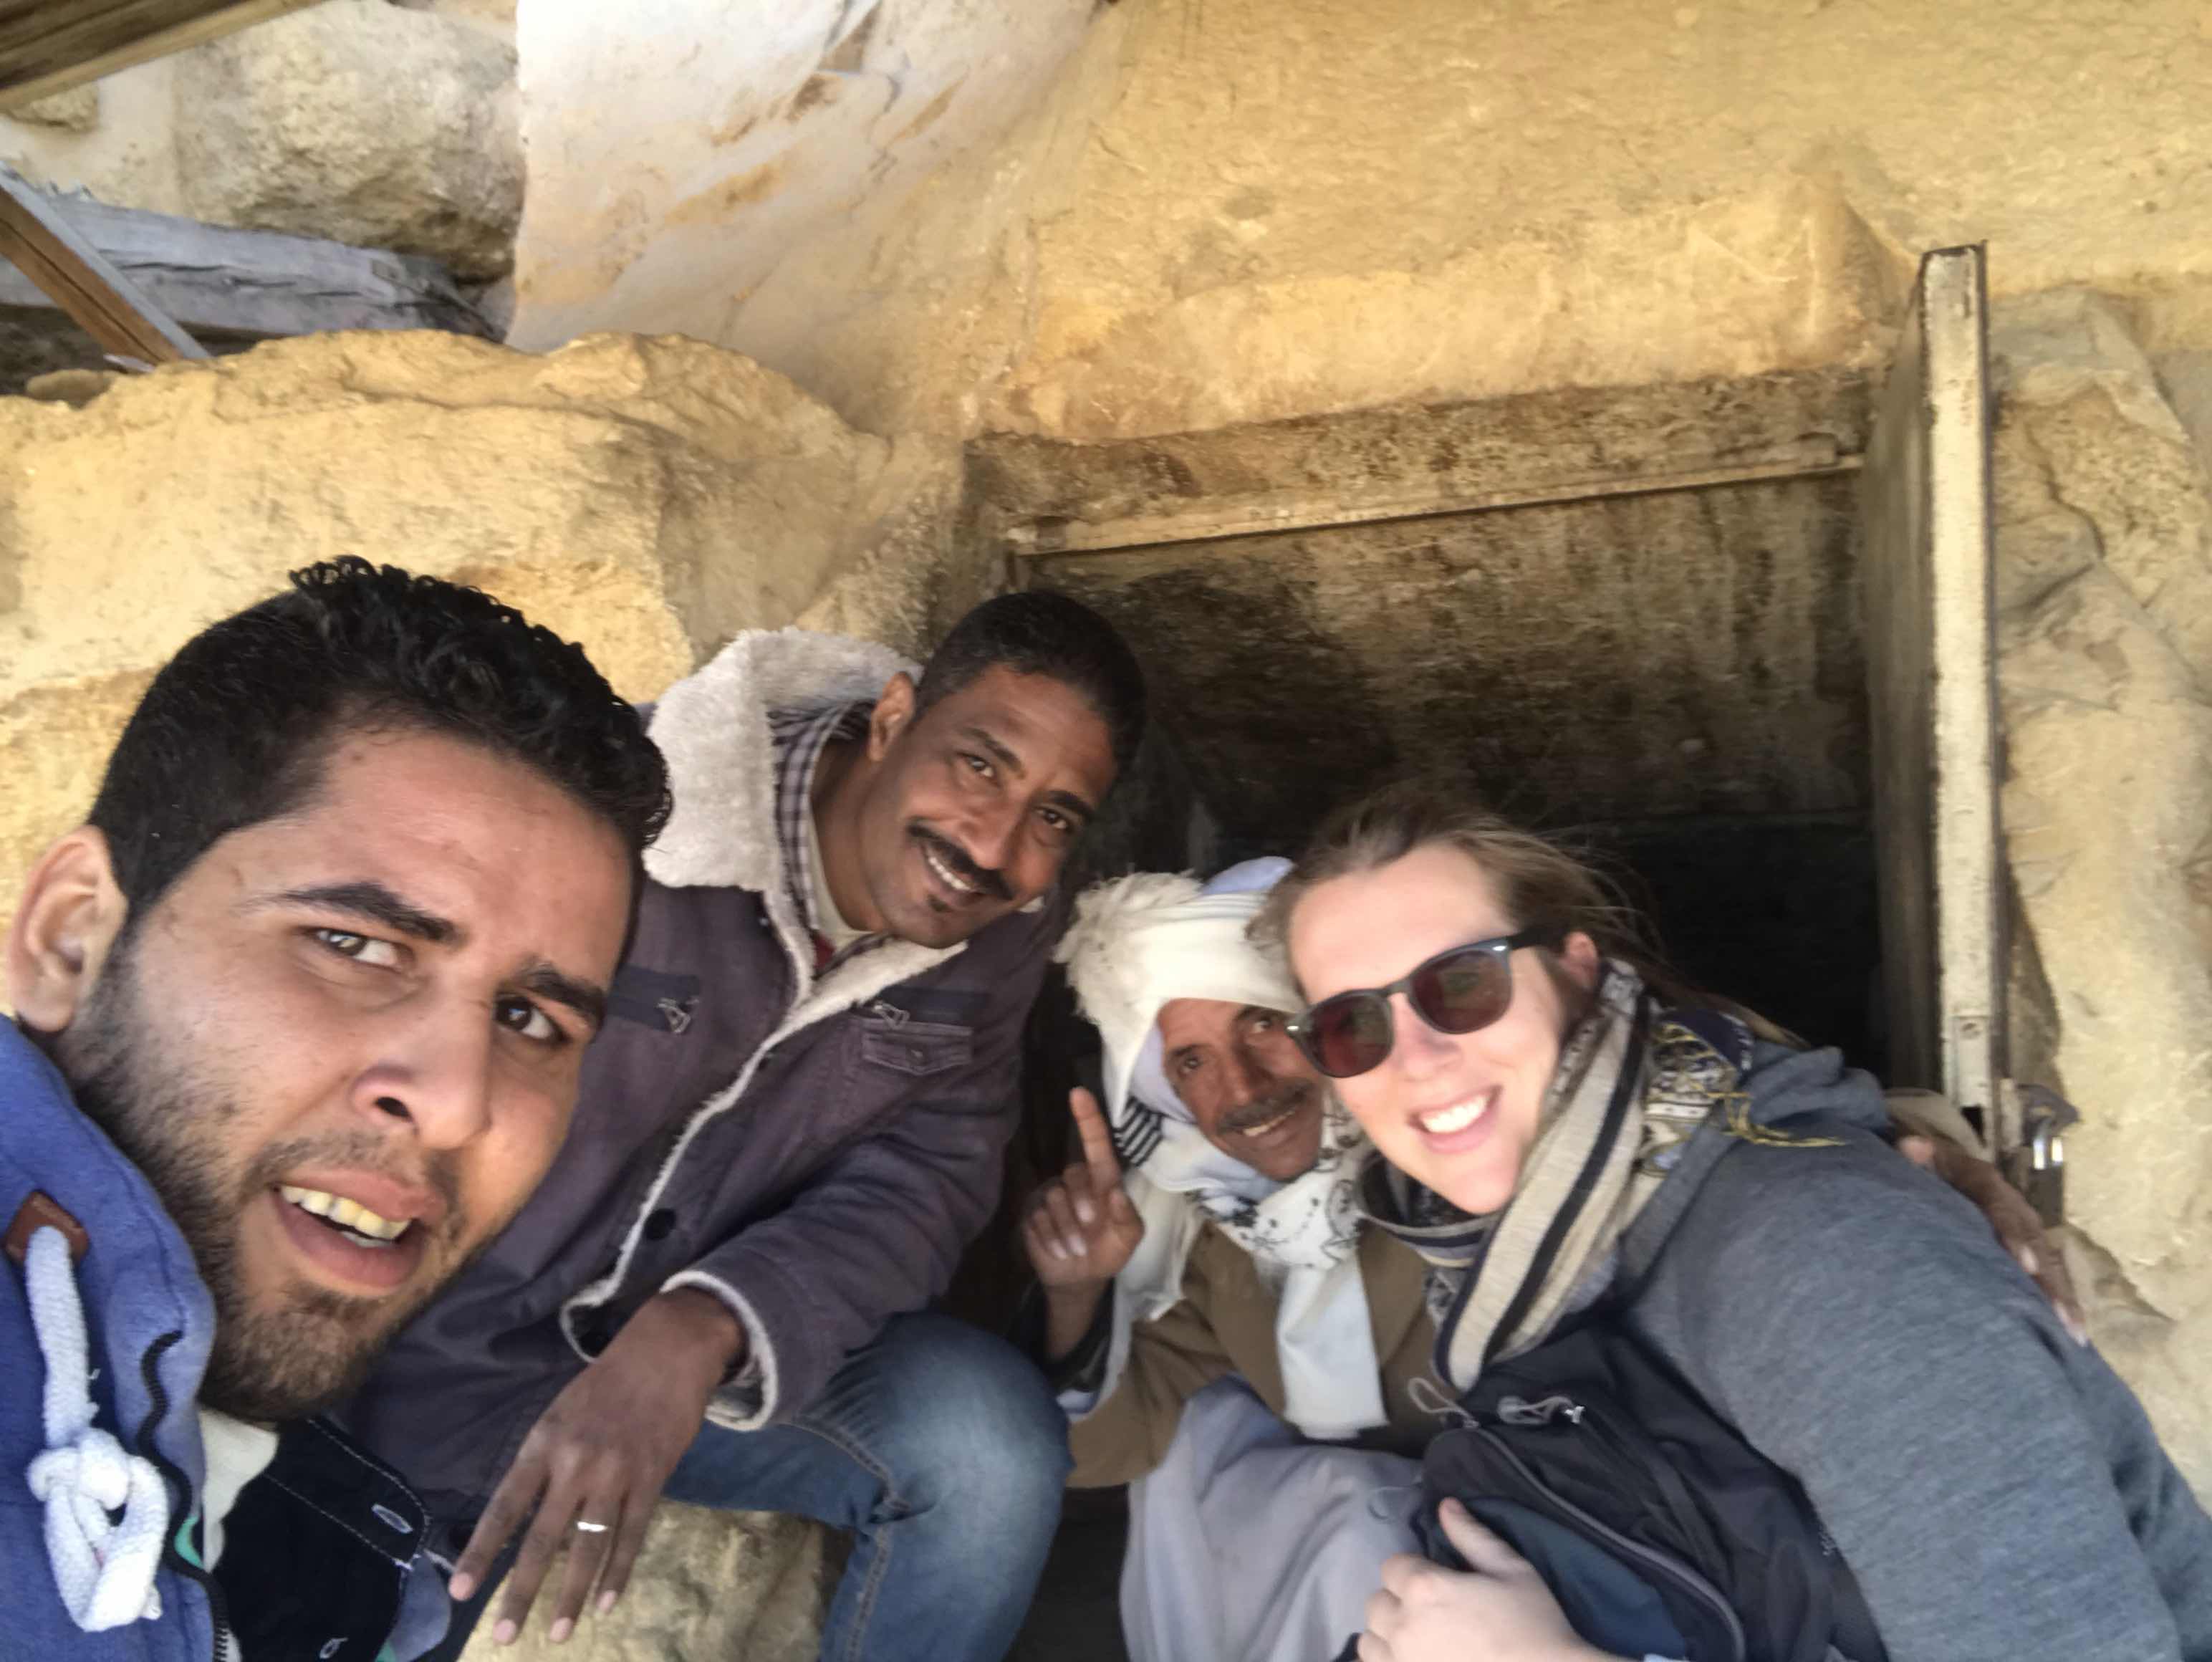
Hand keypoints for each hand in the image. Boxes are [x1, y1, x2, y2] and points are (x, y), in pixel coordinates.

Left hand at [447, 1288, 742, 1643]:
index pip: (505, 1507)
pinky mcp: (652, 1479)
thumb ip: (547, 1463)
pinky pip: (632, 1536)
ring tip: (558, 1633)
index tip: (459, 1593)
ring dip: (572, 1595)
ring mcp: (616, 1474)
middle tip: (503, 1637)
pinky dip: (618, 1572)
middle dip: (520, 1592)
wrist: (668, 1350)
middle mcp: (575, 1463)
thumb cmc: (607, 1382)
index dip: (481, 1552)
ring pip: (588, 1547)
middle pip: (542, 1540)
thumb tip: (530, 1518)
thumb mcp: (561, 1413)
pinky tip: (606, 1603)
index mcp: (544, 1443)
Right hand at [1023, 1087, 1143, 1291]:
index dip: (1088, 1118)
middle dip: (1083, 1204)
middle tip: (1091, 1228)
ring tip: (1076, 1248)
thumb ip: (1128, 1217)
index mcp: (1103, 1180)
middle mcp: (1076, 1181)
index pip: (1096, 1144)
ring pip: (1055, 1199)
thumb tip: (1116, 1193)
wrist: (1080, 1279)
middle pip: (1074, 1174)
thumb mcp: (1129, 1239)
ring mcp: (1051, 1195)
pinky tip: (1060, 1250)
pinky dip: (1052, 1239)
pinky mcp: (1033, 1213)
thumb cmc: (1109, 1251)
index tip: (1078, 1093)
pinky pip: (1039, 1218)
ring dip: (1068, 1230)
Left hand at [1359, 1499, 1624, 1661]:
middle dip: (1398, 1600)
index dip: (1413, 1570)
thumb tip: (1445, 1505)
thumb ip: (1472, 1536)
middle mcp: (1403, 1626)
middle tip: (1430, 1611)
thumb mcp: (1511, 1570)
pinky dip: (1389, 1661)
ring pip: (1370, 1641)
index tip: (1437, 1581)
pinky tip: (1415, 1658)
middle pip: (1376, 1603)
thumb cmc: (1534, 1625)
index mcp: (1425, 1588)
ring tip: (1417, 1639)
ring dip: (1387, 1635)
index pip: (1392, 1566)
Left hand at [1898, 1132, 2086, 1342]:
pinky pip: (2050, 1272)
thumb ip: (1914, 1155)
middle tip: (2058, 1312)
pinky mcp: (2029, 1245)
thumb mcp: (1920, 1158)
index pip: (2001, 1207)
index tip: (2024, 1264)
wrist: (1939, 1162)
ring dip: (2061, 1296)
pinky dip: (2061, 1299)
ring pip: (2049, 1261)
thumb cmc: (1927, 1166)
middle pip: (2036, 1241)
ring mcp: (2025, 1225)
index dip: (2014, 1234)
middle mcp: (2014, 1205)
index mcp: (1985, 1182)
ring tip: (2072, 1331)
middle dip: (2047, 1278)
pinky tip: (2072, 1331)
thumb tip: (1909, 1148)